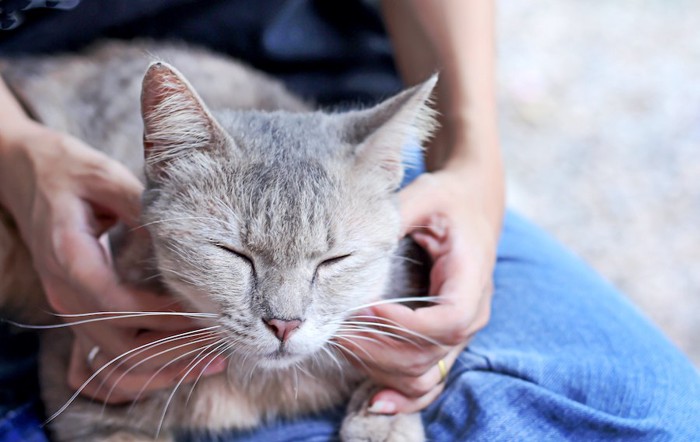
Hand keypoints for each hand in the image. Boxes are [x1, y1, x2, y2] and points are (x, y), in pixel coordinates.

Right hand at [0, 122, 225, 402]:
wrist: (25, 173)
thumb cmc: (69, 170)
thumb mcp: (106, 176)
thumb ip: (141, 206)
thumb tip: (182, 239)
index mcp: (71, 258)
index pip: (120, 306)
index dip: (166, 317)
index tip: (209, 314)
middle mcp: (65, 293)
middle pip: (120, 349)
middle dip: (175, 352)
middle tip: (223, 345)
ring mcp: (68, 306)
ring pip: (114, 362)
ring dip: (163, 369)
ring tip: (211, 362)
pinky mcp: (78, 310)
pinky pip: (106, 357)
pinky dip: (143, 366)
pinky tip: (178, 360)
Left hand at [343, 168, 499, 413]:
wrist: (473, 207)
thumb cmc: (447, 200)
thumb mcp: (425, 196)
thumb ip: (396, 213)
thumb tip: (354, 230)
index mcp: (471, 278)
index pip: (448, 319)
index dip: (406, 323)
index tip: (367, 308)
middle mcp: (472, 312)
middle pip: (430, 354)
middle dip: (380, 347)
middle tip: (339, 328)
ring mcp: (460, 332)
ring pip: (423, 373)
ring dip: (381, 367)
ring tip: (344, 347)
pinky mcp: (445, 341)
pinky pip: (429, 381)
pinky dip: (403, 396)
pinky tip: (375, 400)